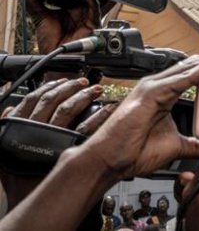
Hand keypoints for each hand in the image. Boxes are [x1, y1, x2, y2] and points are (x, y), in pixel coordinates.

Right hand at [0, 77, 112, 208]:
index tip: (61, 81)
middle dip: (70, 87)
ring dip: (84, 96)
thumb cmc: (19, 177)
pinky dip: (99, 116)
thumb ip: (5, 129)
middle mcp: (37, 129)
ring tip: (96, 90)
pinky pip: (86, 127)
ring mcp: (54, 137)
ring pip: (68, 109)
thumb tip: (7, 112)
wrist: (30, 197)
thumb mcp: (4, 151)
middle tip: (84, 82)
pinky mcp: (70, 147)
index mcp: (21, 127)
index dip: (48, 87)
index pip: (33, 99)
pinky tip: (108, 109)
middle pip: (53, 100)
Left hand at [25, 0, 102, 53]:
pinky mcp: (92, 25)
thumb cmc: (50, 42)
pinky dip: (94, 4)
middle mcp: (79, 12)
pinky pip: (96, 13)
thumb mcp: (39, 17)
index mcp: (69, 9)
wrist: (55, 56)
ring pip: (93, 2)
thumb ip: (33, 2)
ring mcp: (86, 18)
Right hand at [78, 52, 198, 179]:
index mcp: (165, 94)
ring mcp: (155, 86)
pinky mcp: (152, 93)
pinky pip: (183, 78)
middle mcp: (161, 85)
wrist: (109, 161)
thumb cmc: (132, 152)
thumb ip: (197, 144)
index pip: (198, 76)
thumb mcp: (176, 146)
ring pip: (194, 67)